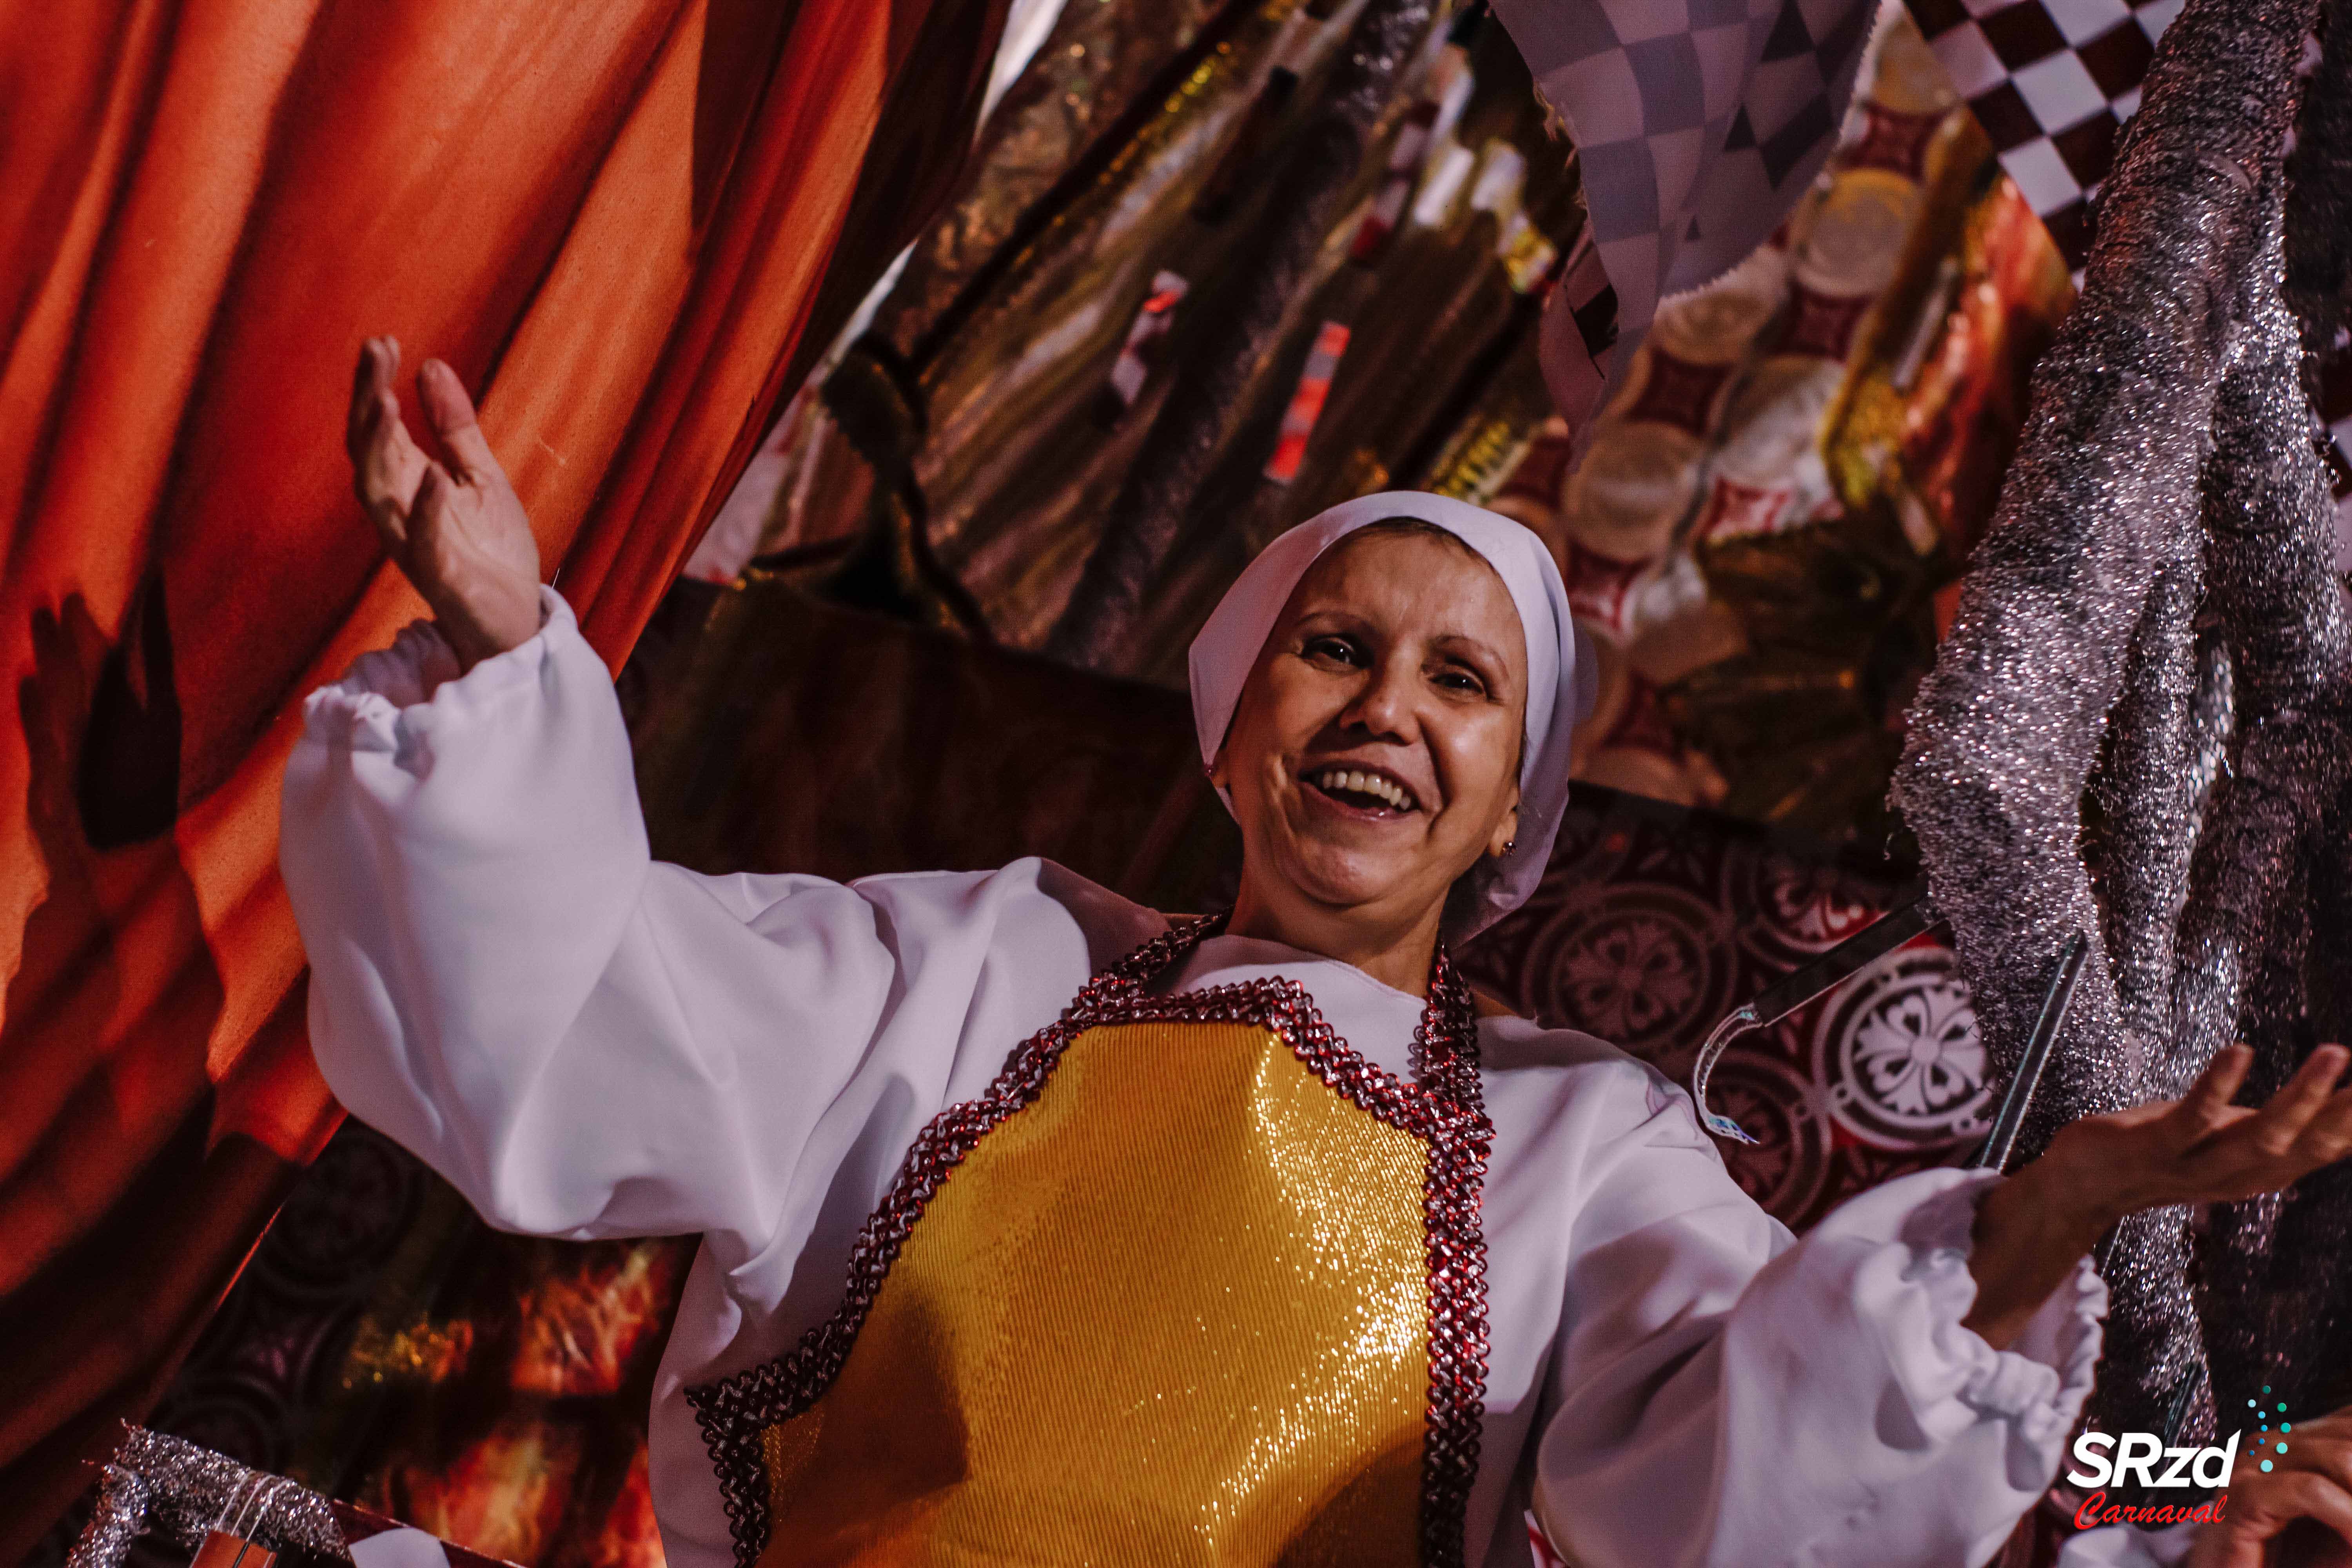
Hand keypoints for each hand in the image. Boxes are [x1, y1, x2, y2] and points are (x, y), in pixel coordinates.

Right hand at [346, 337, 541, 670]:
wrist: (514, 618)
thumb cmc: (490, 550)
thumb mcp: (481, 475)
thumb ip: (455, 427)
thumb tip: (431, 364)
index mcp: (407, 483)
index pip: (378, 426)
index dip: (374, 383)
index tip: (384, 341)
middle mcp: (398, 509)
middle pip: (368, 448)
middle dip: (366, 399)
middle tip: (375, 351)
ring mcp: (413, 542)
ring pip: (379, 492)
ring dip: (381, 446)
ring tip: (385, 401)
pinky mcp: (438, 575)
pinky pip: (421, 542)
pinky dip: (426, 509)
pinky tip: (434, 476)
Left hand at [1963, 1044, 2351, 1349]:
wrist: (2084, 1185)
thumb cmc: (2167, 1151)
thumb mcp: (2233, 1140)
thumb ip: (2286, 1130)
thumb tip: (2343, 1116)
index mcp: (2263, 1170)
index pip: (2329, 1146)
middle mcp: (2240, 1173)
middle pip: (2310, 1144)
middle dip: (2350, 1110)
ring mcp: (2198, 1162)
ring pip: (2263, 1135)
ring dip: (2302, 1095)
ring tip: (2335, 1051)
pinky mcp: (2154, 1146)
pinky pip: (2192, 1118)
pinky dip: (2217, 1085)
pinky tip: (2239, 1052)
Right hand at [2186, 1407, 2351, 1567]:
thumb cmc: (2285, 1563)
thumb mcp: (2346, 1527)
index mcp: (2297, 1442)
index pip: (2349, 1421)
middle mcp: (2275, 1442)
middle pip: (2350, 1435)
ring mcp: (2254, 1463)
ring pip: (2339, 1456)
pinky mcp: (2242, 1494)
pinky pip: (2311, 1491)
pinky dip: (2348, 1517)